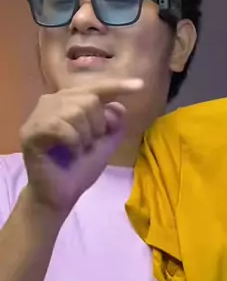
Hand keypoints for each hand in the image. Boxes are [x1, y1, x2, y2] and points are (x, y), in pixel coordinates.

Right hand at [20, 78, 143, 214]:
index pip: (95, 89)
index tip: (141, 86)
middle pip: (88, 99)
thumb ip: (114, 126)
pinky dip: (73, 143)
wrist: (61, 195)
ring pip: (75, 111)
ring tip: (77, 150)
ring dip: (84, 136)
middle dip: (97, 126)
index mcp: (68, 102)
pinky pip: (61, 127)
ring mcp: (38, 115)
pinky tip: (70, 154)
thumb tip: (120, 106)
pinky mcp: (30, 132)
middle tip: (88, 145)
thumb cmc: (80, 169)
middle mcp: (51, 102)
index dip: (117, 85)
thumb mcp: (105, 146)